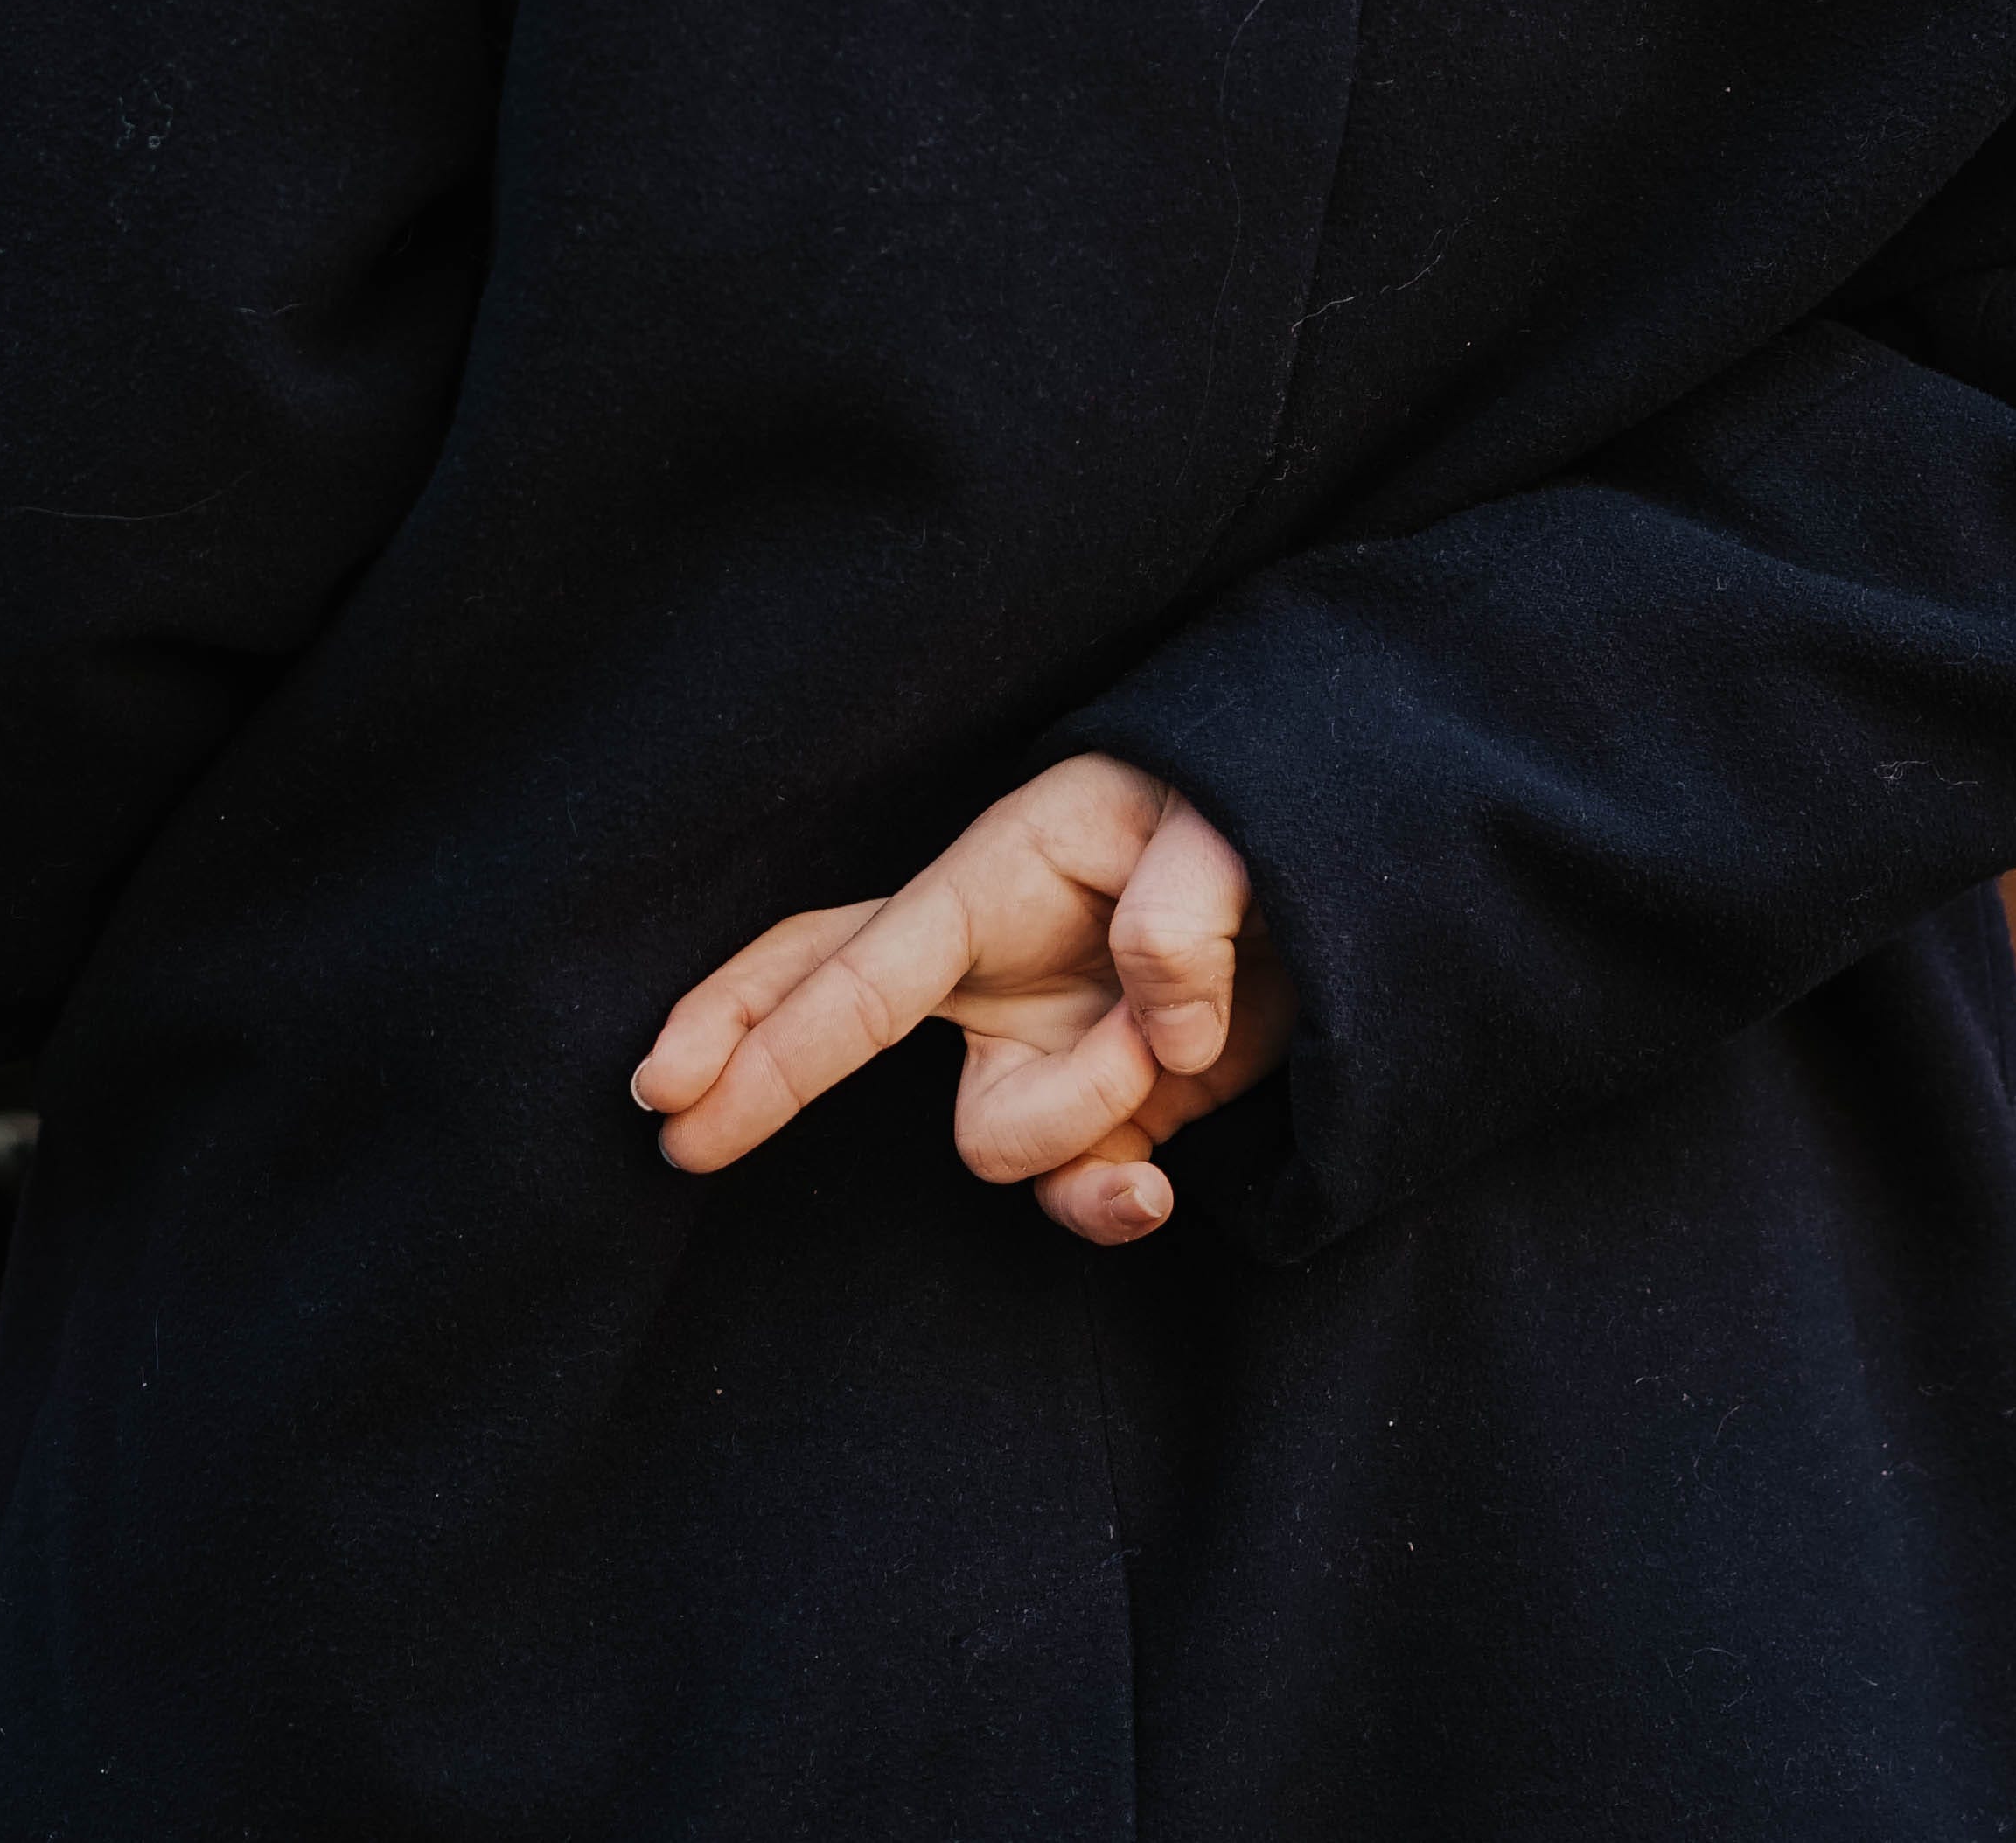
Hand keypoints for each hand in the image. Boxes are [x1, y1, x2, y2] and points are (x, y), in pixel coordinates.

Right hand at [633, 752, 1296, 1247]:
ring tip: (1186, 1030)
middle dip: (750, 1064)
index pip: (858, 967)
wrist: (1346, 876)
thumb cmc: (1254, 814)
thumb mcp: (1233, 823)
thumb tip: (1158, 1024)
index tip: (669, 1094)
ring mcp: (1042, 1044)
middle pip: (828, 1006)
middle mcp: (996, 965)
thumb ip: (1190, 904)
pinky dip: (1110, 1201)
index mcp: (997, 876)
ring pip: (996, 1142)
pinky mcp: (1104, 1110)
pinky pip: (1069, 1191)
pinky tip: (1159, 1188)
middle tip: (672, 1128)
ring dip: (1094, 1113)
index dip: (761, 1034)